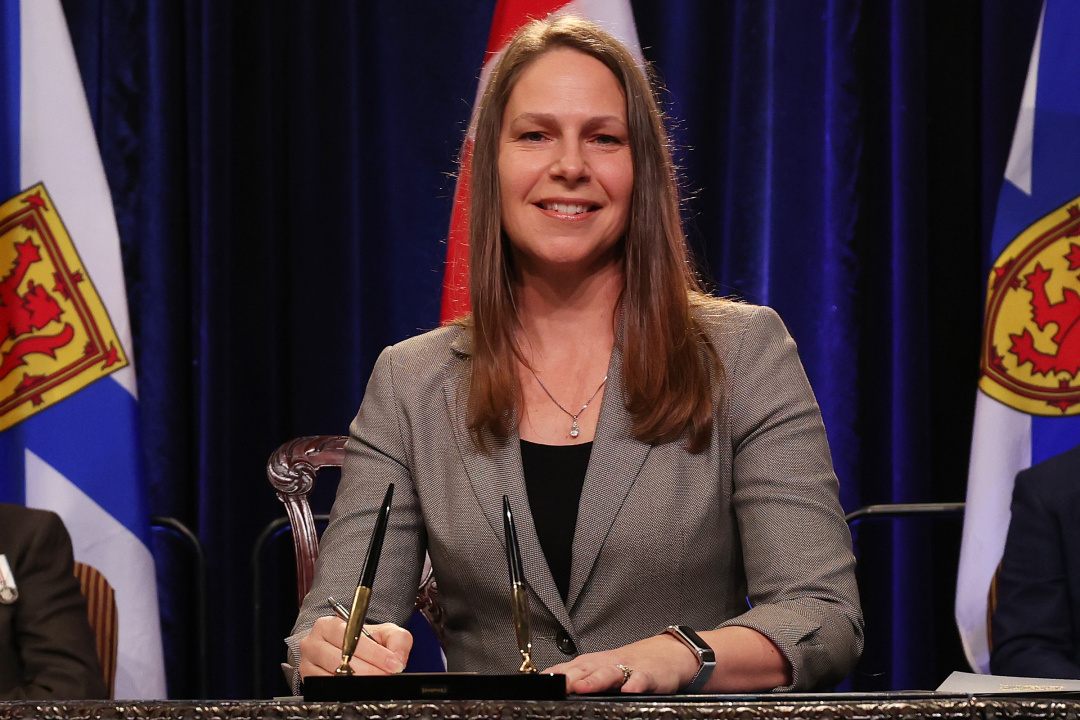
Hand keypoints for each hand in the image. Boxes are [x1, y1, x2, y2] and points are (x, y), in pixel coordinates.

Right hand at [298, 616, 411, 678]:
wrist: (343, 650)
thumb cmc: (360, 640)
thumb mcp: (382, 632)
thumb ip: (397, 639)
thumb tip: (398, 658)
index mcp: (329, 625)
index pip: (350, 638)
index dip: (374, 652)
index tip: (392, 663)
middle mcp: (314, 642)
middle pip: (342, 659)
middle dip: (370, 669)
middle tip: (387, 674)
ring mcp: (308, 663)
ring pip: (335, 676)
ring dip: (360, 680)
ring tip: (377, 679)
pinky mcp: (308, 680)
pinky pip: (327, 687)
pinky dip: (347, 688)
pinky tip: (361, 686)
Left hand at [544, 634, 699, 693]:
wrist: (667, 653)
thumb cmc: (631, 664)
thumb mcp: (603, 668)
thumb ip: (581, 676)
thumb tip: (554, 686)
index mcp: (594, 663)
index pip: (569, 667)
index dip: (555, 675)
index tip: (540, 683)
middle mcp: (608, 663)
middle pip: (585, 669)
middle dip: (570, 678)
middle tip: (556, 687)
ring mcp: (629, 668)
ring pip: (610, 673)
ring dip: (595, 680)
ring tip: (582, 688)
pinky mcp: (650, 676)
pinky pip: (641, 680)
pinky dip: (635, 684)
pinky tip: (628, 691)